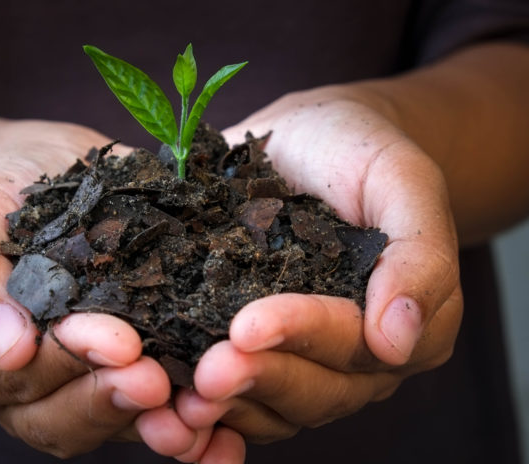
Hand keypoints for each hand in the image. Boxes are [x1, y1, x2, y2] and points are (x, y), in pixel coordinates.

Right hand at [0, 120, 188, 457]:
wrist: (51, 174)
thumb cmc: (7, 193)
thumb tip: (8, 349)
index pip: (12, 377)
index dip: (65, 363)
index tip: (117, 341)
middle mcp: (17, 388)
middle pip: (57, 420)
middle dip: (111, 400)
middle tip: (157, 380)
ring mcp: (70, 389)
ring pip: (105, 427)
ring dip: (152, 427)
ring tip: (198, 418)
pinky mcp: (119, 379)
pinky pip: (145, 417)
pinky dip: (183, 429)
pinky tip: (221, 434)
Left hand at [173, 91, 461, 454]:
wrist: (309, 143)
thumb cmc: (359, 152)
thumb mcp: (402, 180)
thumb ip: (420, 254)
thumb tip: (398, 340)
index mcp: (402, 321)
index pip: (354, 342)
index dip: (301, 335)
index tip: (246, 327)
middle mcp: (354, 354)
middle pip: (314, 390)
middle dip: (259, 379)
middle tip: (206, 374)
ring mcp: (303, 360)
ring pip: (274, 407)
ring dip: (229, 408)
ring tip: (180, 401)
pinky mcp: (255, 353)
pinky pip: (239, 399)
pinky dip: (208, 414)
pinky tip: (169, 410)